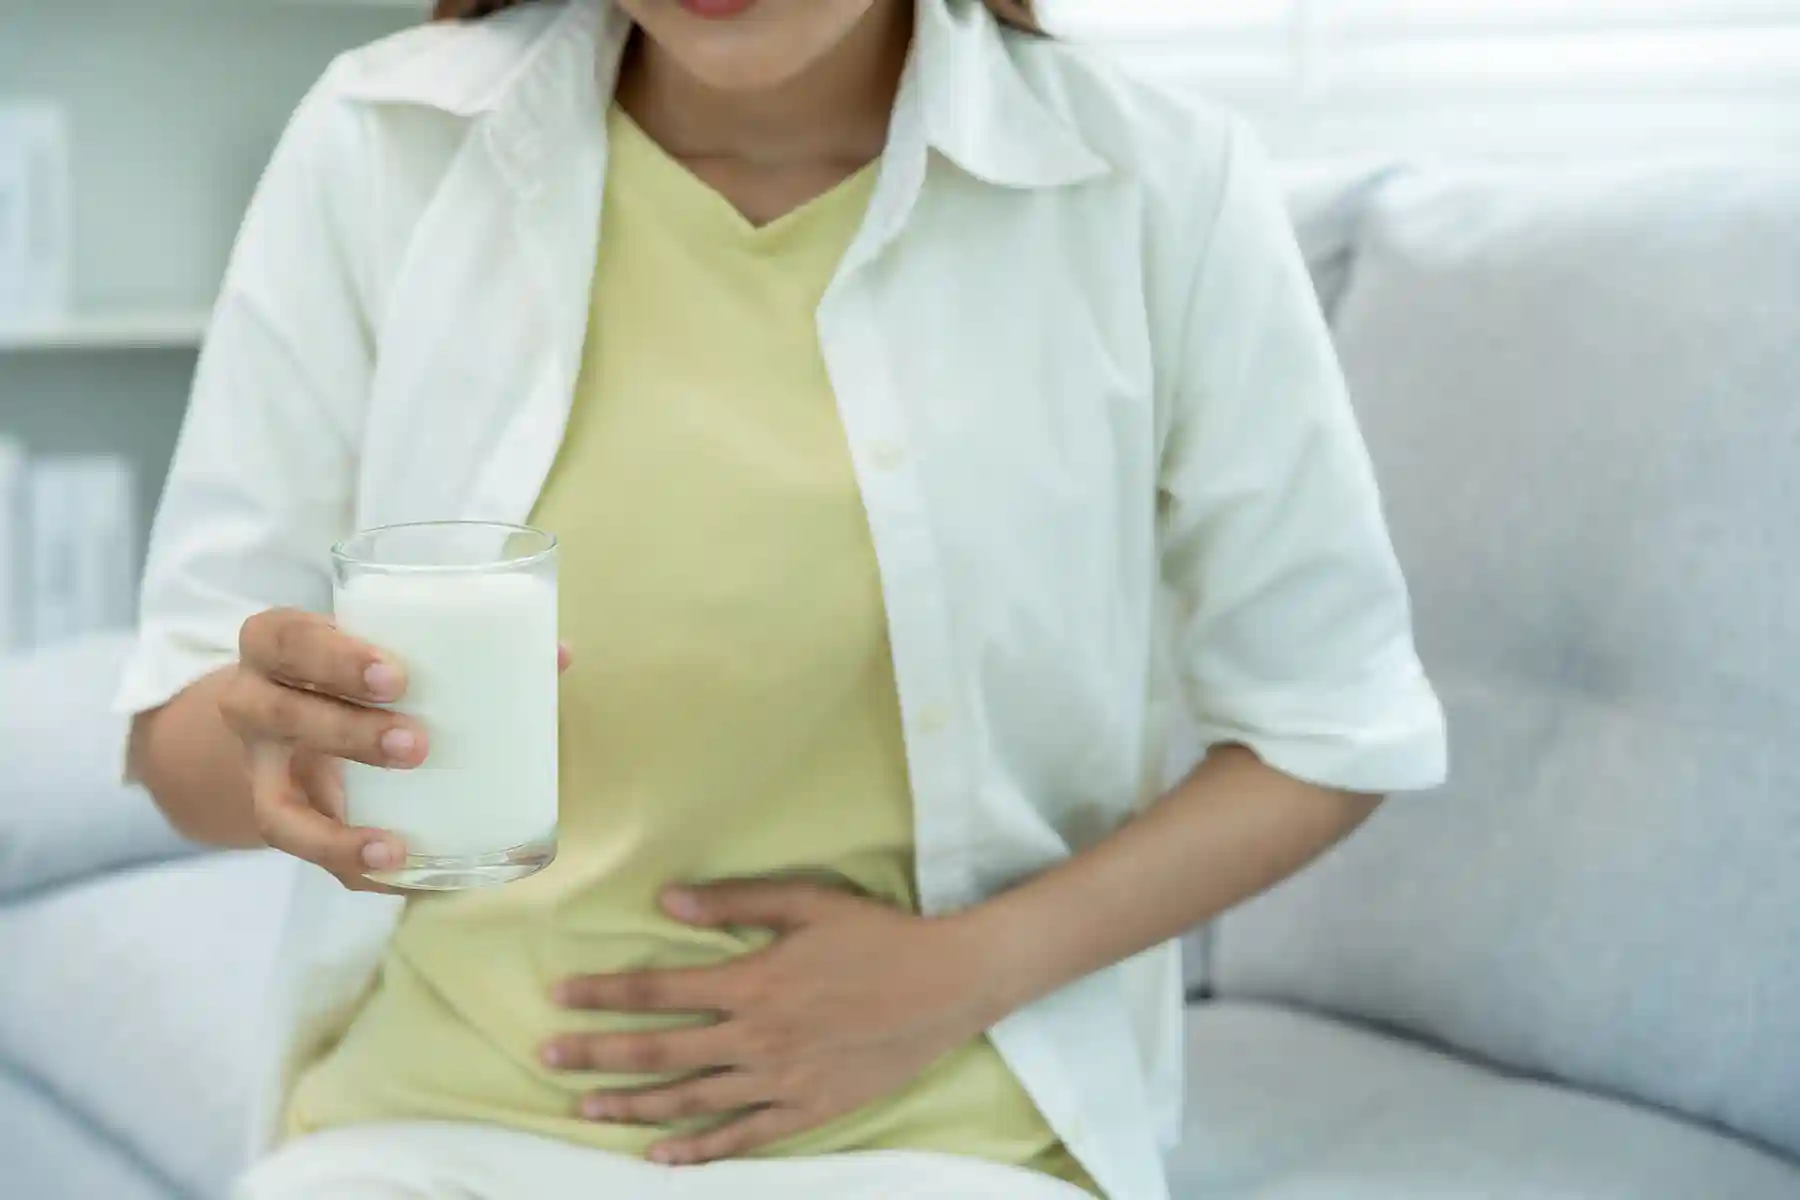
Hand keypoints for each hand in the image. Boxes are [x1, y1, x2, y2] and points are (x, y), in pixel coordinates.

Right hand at [221, 607, 570, 891]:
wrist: (287, 727)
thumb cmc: (354, 674)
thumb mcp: (385, 649)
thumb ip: (464, 652)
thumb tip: (559, 656)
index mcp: (279, 644)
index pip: (286, 637)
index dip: (333, 655)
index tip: (395, 673)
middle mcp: (253, 701)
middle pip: (278, 710)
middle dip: (346, 728)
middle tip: (418, 742)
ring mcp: (258, 766)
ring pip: (277, 797)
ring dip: (341, 820)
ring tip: (398, 838)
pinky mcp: (275, 816)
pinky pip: (300, 850)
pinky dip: (344, 859)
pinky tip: (394, 865)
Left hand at [544, 882, 1001, 1165]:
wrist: (949, 984)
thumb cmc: (878, 936)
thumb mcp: (807, 902)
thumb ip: (735, 902)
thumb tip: (669, 900)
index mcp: (752, 982)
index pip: (658, 990)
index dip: (604, 995)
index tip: (560, 996)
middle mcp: (756, 1037)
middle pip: (659, 1051)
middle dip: (597, 1053)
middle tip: (546, 1056)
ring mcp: (781, 1079)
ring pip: (690, 1100)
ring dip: (632, 1104)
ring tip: (585, 1106)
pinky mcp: (808, 1109)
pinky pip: (742, 1137)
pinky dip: (699, 1150)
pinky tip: (661, 1156)